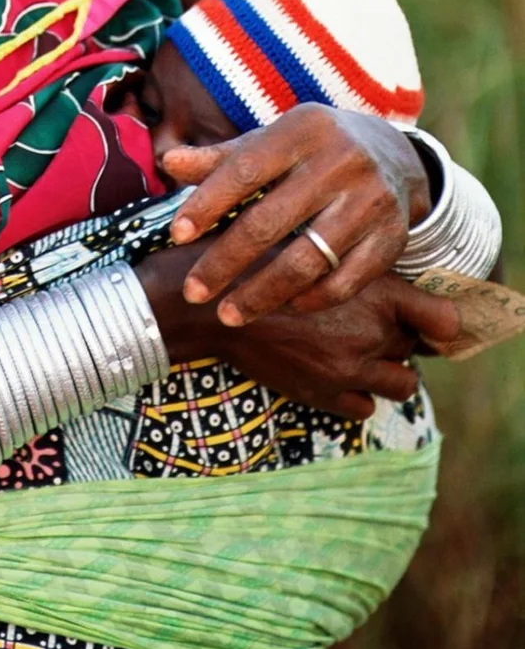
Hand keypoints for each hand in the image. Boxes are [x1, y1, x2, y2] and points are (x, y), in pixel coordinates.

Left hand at [162, 105, 432, 324]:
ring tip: (229, 314)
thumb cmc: (310, 151)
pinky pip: (345, 281)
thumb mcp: (270, 143)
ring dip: (262, 294)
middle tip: (193, 293)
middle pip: (270, 221)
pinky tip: (280, 309)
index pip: (245, 169)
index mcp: (303, 129)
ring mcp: (371, 200)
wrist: (393, 155)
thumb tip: (167, 162)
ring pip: (307, 259)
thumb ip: (221, 158)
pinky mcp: (392, 238)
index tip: (177, 236)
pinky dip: (309, 300)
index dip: (208, 204)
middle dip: (225, 262)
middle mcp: (341, 161)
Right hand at [209, 273, 459, 420]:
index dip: (435, 318)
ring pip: (402, 383)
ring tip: (359, 349)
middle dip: (399, 335)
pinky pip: (365, 407)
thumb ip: (352, 258)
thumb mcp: (308, 241)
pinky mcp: (323, 394)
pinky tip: (336, 370)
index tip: (423, 315)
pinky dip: (358, 393)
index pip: (442, 319)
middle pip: (416, 347)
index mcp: (374, 288)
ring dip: (387, 368)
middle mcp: (370, 332)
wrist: (206, 304)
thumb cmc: (254, 260)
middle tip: (369, 319)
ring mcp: (348, 368)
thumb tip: (380, 269)